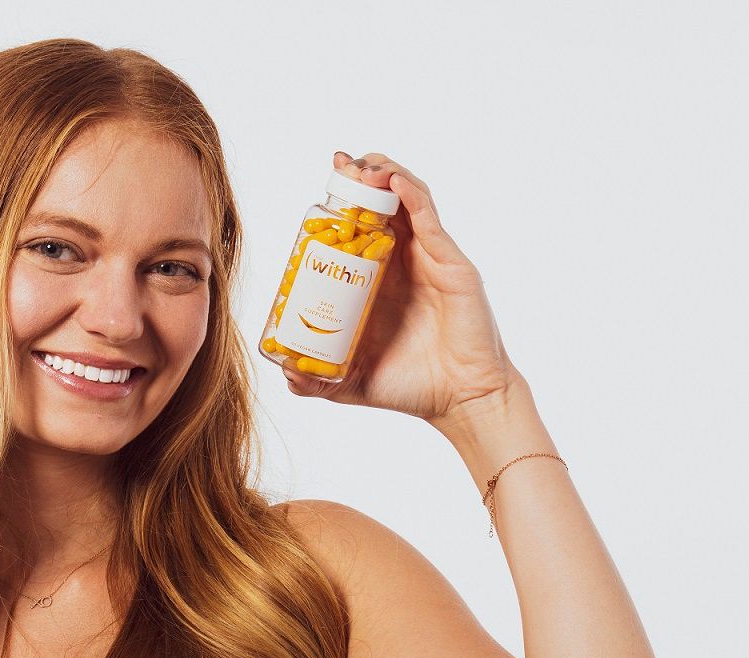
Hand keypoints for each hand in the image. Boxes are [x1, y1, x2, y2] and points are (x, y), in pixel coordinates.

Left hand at [279, 151, 520, 422]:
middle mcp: (407, 263)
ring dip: (383, 174)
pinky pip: (430, 218)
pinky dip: (411, 193)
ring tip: (359, 165)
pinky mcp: (451, 263)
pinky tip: (391, 180)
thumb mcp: (352, 382)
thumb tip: (286, 374)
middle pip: (384, 205)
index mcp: (383, 281)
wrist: (461, 401)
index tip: (321, 193)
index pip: (361, 231)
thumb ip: (317, 380)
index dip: (343, 207)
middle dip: (360, 180)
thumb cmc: (414, 387)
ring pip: (408, 200)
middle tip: (338, 166)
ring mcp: (431, 259)